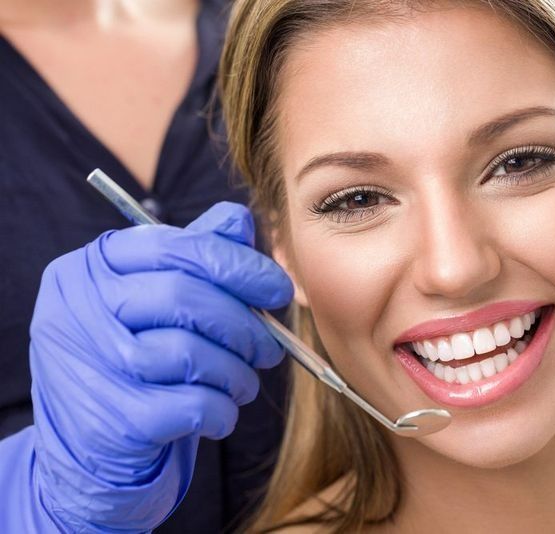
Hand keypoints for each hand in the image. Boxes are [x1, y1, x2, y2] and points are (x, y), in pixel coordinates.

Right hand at [27, 202, 292, 530]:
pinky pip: (193, 405)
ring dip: (236, 371)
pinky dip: (222, 409)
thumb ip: (194, 254)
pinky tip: (221, 412)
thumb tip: (241, 221)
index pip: (175, 246)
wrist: (90, 446)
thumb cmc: (134, 358)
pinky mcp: (111, 420)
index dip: (238, 265)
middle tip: (270, 348)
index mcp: (90, 266)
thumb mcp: (153, 299)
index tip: (278, 289)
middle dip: (244, 324)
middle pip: (183, 296)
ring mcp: (88, 366)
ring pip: (190, 353)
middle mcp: (76, 309)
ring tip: (243, 383)